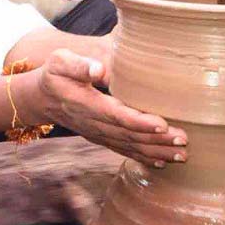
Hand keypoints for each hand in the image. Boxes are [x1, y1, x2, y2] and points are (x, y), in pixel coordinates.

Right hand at [24, 50, 186, 168]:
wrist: (41, 98)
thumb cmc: (55, 74)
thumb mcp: (60, 62)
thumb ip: (79, 65)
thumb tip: (100, 69)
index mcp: (86, 104)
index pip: (116, 115)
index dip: (139, 122)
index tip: (161, 124)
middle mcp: (94, 124)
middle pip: (129, 135)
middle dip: (157, 140)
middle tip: (183, 141)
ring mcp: (98, 134)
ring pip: (129, 146)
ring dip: (156, 152)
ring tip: (181, 155)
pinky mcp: (102, 138)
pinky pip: (124, 150)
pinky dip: (144, 158)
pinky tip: (163, 162)